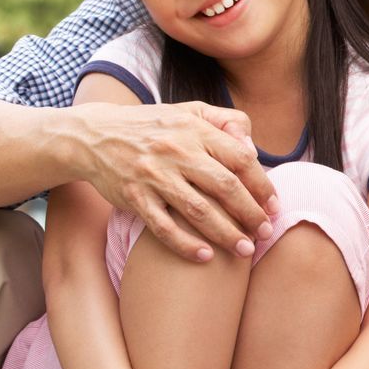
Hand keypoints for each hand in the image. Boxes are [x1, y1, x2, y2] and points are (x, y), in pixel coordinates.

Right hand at [73, 102, 278, 262]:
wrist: (93, 136)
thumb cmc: (152, 127)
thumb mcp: (189, 111)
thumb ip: (225, 122)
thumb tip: (253, 147)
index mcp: (195, 130)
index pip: (241, 159)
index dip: (263, 185)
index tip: (275, 206)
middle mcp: (176, 152)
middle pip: (225, 187)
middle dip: (251, 213)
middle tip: (266, 232)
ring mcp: (153, 176)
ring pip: (199, 211)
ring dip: (226, 234)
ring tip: (246, 250)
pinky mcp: (133, 197)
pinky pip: (163, 227)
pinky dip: (185, 244)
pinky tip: (205, 257)